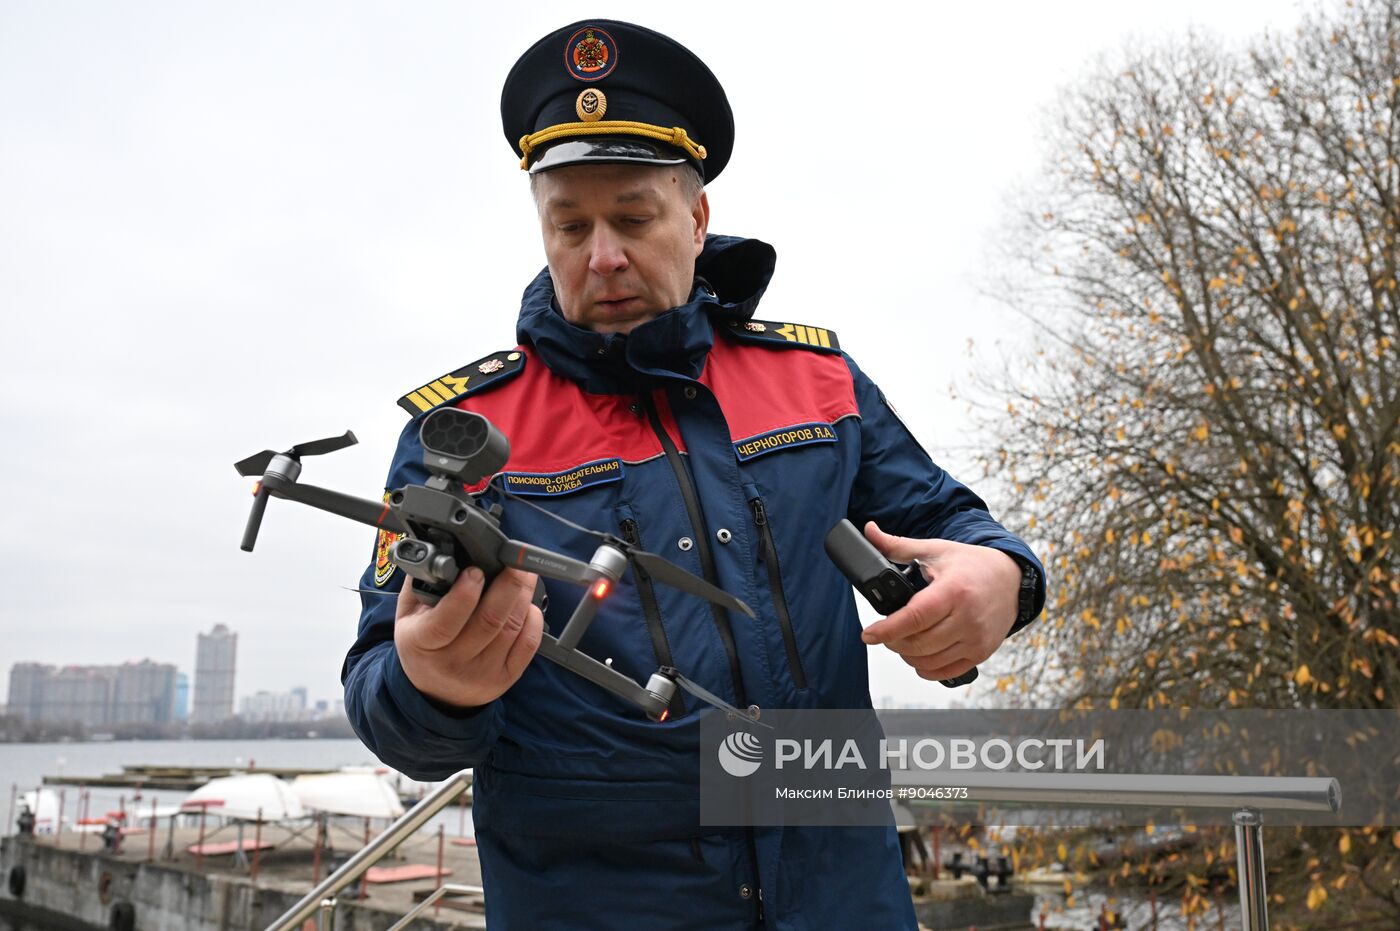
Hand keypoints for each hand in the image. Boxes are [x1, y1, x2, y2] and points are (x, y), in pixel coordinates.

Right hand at [394, 566, 543, 708]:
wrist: (435, 692)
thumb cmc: (423, 645)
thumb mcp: (408, 616)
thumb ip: (421, 584)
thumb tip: (444, 550)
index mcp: (422, 643)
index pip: (446, 621)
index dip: (465, 594)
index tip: (475, 571)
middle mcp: (453, 662)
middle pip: (489, 621)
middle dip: (508, 586)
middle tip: (515, 563)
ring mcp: (481, 674)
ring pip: (511, 628)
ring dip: (523, 597)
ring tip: (523, 576)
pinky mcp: (505, 679)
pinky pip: (528, 644)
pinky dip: (533, 619)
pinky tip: (527, 604)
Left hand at [858, 522, 1020, 681]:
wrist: (1011, 580)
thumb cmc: (972, 565)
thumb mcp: (935, 550)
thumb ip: (898, 545)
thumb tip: (869, 531)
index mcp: (953, 590)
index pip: (915, 617)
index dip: (887, 629)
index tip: (868, 634)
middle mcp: (967, 618)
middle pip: (919, 643)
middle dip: (893, 641)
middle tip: (884, 634)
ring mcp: (976, 639)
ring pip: (929, 660)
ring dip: (907, 655)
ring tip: (901, 641)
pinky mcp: (981, 653)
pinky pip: (946, 672)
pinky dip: (926, 668)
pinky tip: (919, 656)